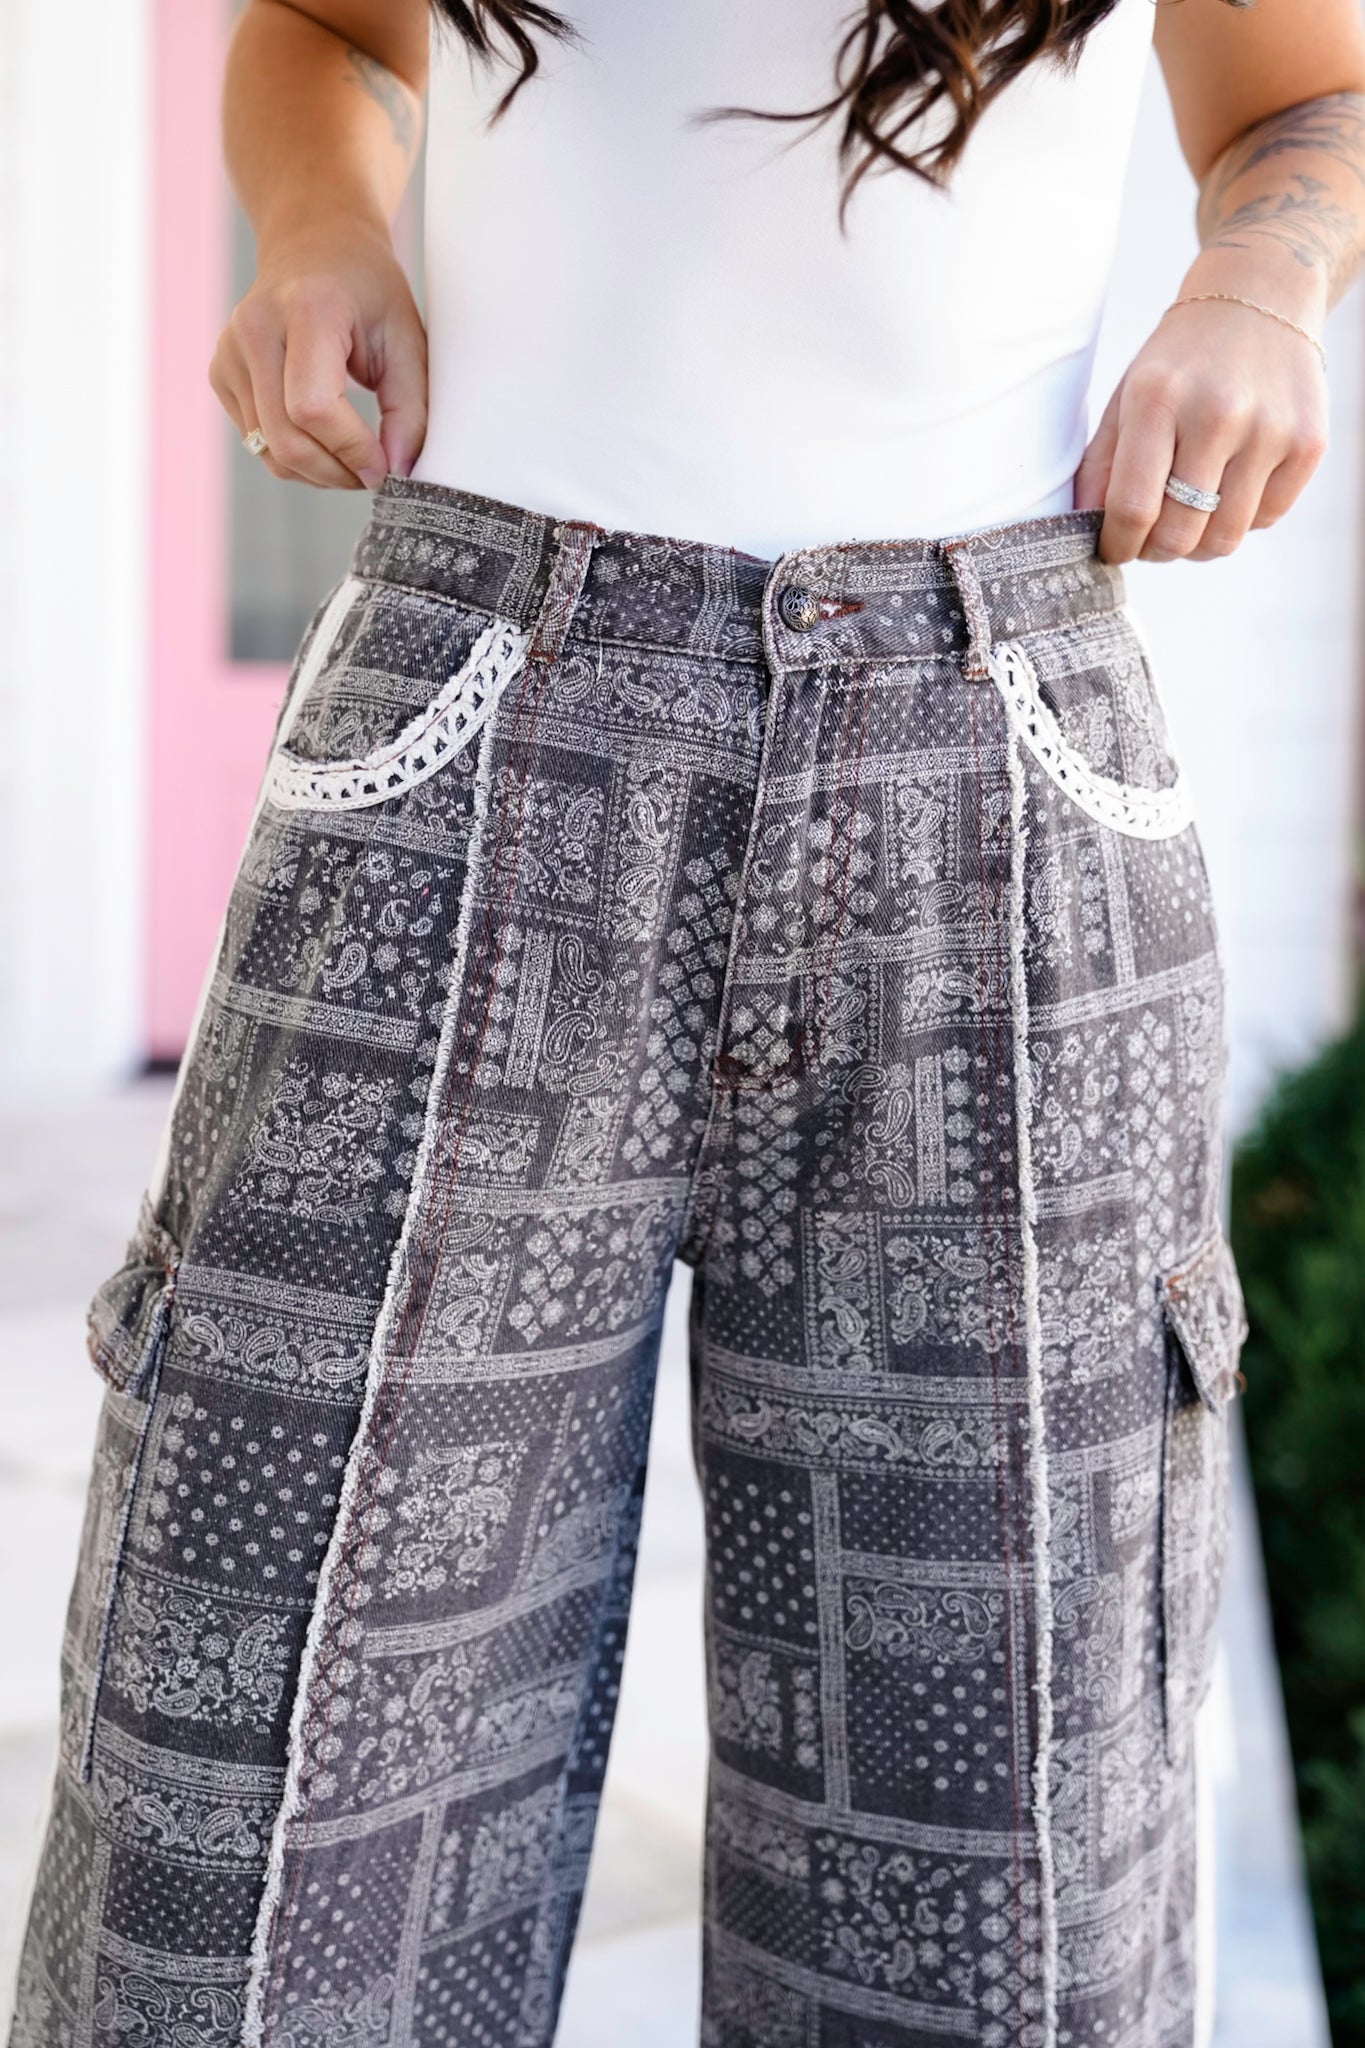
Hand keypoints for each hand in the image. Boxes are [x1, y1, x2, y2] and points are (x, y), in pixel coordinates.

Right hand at [209, 214, 426, 489]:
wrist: (315, 245)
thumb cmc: (368, 291)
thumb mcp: (407, 338)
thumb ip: (409, 408)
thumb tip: (398, 471)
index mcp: (306, 309)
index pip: (312, 407)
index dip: (350, 450)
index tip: (385, 468)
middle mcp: (256, 328)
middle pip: (286, 439)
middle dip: (336, 473)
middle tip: (372, 475)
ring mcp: (229, 352)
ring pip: (269, 451)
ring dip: (318, 473)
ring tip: (352, 458)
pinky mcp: (220, 373)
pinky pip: (257, 442)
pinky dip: (295, 457)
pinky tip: (323, 438)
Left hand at [1074, 289, 1328, 564]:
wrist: (1261, 298)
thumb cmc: (1182, 358)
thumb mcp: (1129, 394)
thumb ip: (1103, 463)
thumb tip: (1088, 526)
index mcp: (1159, 399)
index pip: (1133, 507)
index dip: (1119, 544)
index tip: (1114, 549)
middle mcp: (1218, 414)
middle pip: (1179, 533)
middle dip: (1156, 550)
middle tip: (1150, 538)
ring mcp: (1270, 430)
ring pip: (1223, 539)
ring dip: (1198, 545)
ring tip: (1188, 518)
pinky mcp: (1309, 443)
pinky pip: (1266, 519)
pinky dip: (1241, 520)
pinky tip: (1229, 491)